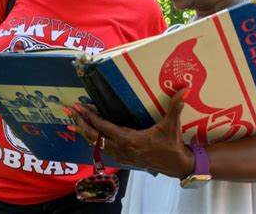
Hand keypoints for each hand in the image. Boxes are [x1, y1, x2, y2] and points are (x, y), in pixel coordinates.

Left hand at [67, 88, 194, 177]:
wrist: (176, 165)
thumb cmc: (171, 145)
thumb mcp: (171, 125)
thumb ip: (175, 107)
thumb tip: (183, 89)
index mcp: (130, 139)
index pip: (104, 127)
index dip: (90, 117)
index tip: (79, 108)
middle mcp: (122, 148)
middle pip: (94, 137)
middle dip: (81, 125)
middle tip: (71, 114)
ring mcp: (122, 155)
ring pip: (97, 145)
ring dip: (86, 133)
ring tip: (76, 124)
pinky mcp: (124, 158)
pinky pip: (103, 149)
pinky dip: (95, 141)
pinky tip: (92, 136)